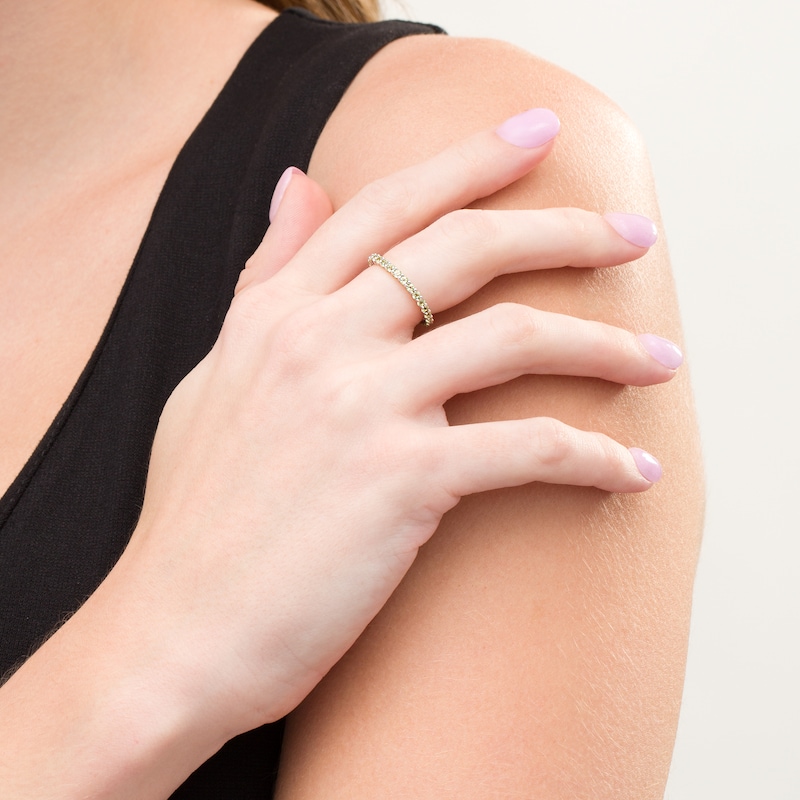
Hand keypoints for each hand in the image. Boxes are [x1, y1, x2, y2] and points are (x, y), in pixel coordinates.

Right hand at [122, 109, 679, 739]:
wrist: (173, 633)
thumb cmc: (195, 516)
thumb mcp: (218, 373)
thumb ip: (265, 275)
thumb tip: (300, 181)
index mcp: (275, 311)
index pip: (388, 204)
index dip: (471, 155)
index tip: (540, 132)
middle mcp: (319, 340)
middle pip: (467, 246)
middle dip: (564, 228)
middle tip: (633, 232)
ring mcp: (361, 407)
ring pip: (516, 336)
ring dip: (606, 345)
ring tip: (661, 357)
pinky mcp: (401, 482)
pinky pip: (528, 449)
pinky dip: (596, 457)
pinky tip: (636, 472)